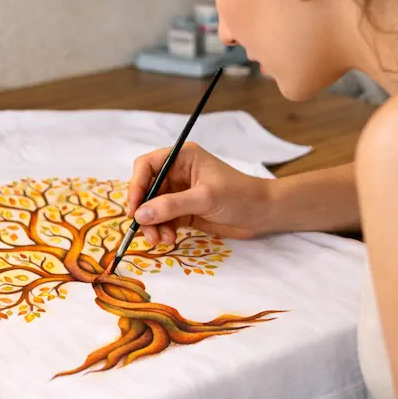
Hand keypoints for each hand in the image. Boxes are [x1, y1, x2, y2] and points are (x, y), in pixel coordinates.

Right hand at [125, 143, 273, 245]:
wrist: (263, 214)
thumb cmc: (239, 195)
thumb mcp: (205, 198)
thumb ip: (172, 205)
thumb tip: (140, 214)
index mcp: (182, 157)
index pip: (147, 165)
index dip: (136, 185)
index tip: (134, 208)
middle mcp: (177, 172)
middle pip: (147, 189)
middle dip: (144, 211)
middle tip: (146, 232)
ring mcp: (180, 192)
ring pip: (153, 207)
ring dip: (153, 224)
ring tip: (162, 241)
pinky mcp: (184, 210)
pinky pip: (164, 219)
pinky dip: (163, 230)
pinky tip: (169, 240)